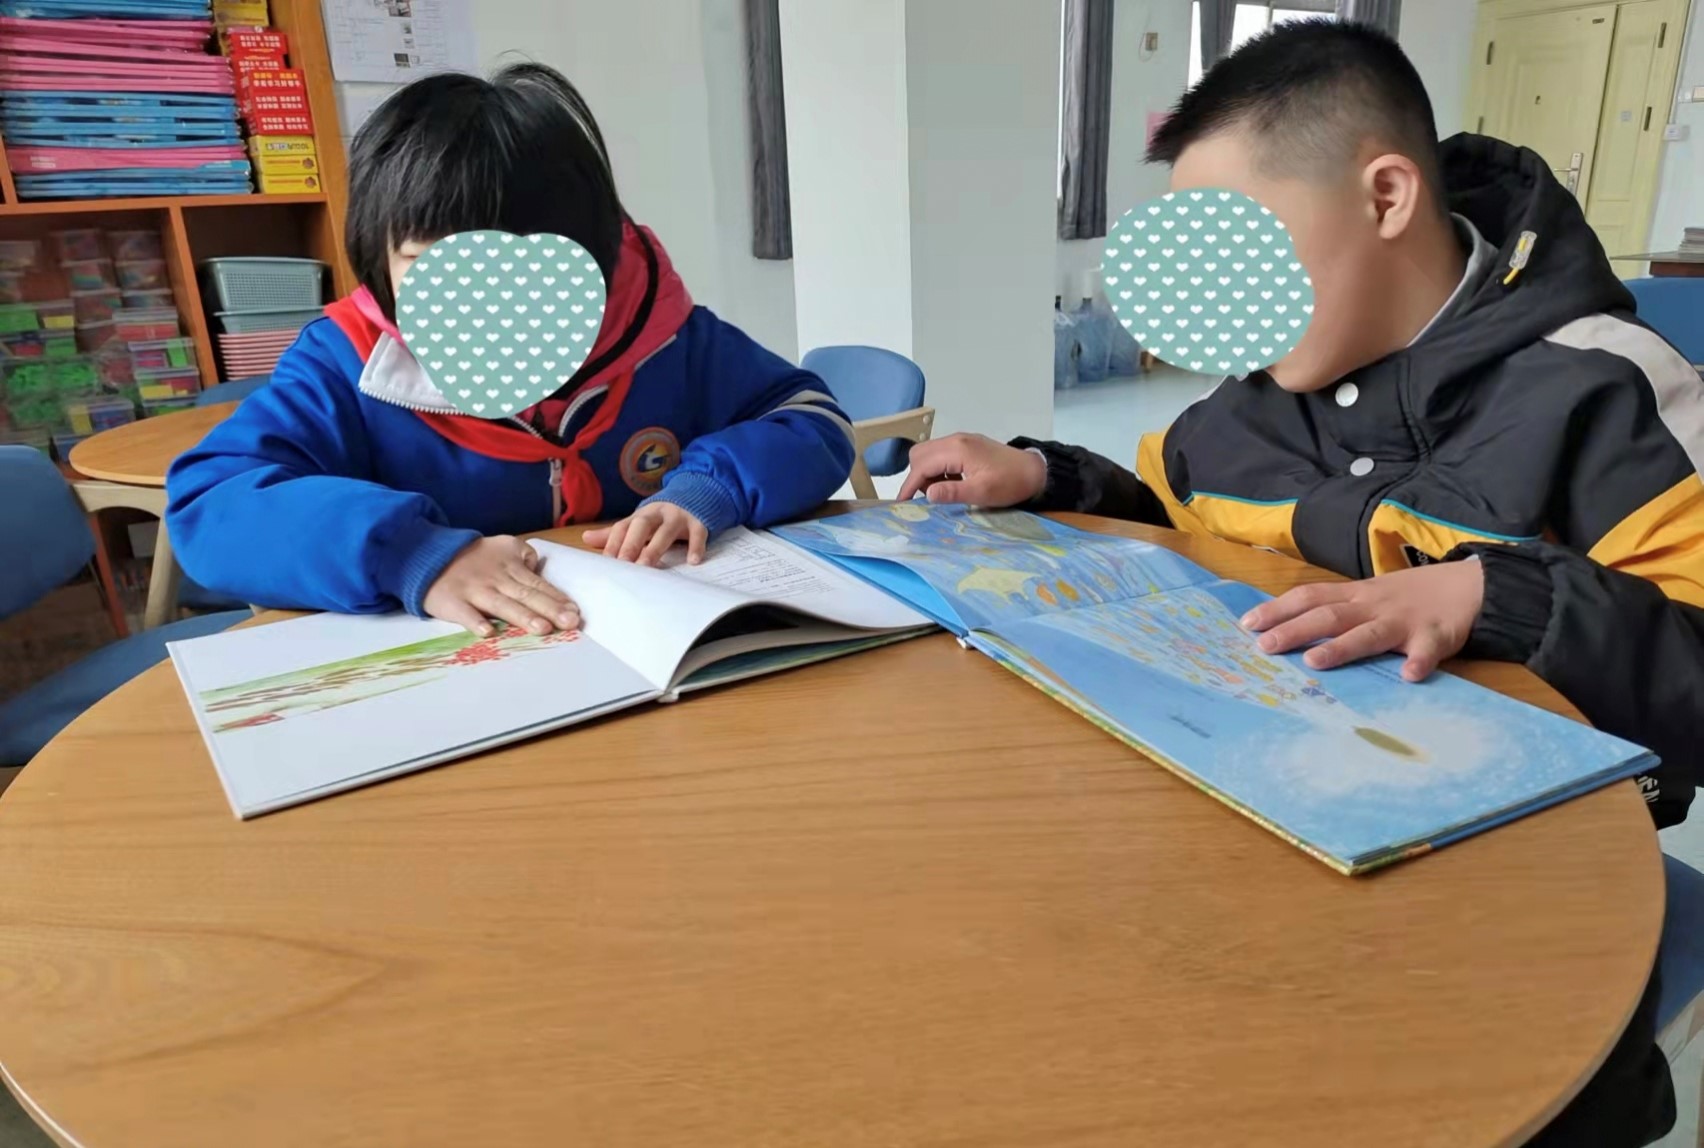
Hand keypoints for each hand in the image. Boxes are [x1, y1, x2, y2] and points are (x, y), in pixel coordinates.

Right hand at [422, 535, 579, 636]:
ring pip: (502, 605)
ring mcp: (474, 591)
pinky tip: (489, 633)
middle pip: (527, 596)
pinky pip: (465, 614)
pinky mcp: (453, 602)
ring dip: (523, 617)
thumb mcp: (503, 545)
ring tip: (543, 629)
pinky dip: (475, 622)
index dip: (557, 598)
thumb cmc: (472, 556)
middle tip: (570, 623)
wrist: (428, 555)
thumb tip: (540, 570)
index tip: (575, 612)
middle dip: (550, 609)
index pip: (539, 584)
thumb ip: (524, 556)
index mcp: (511, 568)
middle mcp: (496, 580)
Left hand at [583, 502, 707, 565]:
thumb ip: (614, 533)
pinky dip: (696, 546)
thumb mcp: (638, 523)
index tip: (607, 562)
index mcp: (640, 516)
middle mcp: (657, 514)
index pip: (623, 527)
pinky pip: (698, 534)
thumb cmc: (659, 518)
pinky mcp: (698, 523)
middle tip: (623, 565)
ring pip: (666, 531)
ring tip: (647, 566)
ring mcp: (678, 517)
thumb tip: (585, 538)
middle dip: (631, 544)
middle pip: (642, 526)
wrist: (693, 496)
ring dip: (656, 548)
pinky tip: (693, 561)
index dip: (613, 543)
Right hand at [897, 433, 1047, 505]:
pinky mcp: (967, 444)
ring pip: (929, 453)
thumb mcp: (982, 492)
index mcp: (957, 450)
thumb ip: (953, 493)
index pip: (922, 465)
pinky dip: (939, 469)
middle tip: (929, 497)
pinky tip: (953, 483)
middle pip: (920, 454)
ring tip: (943, 491)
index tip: (901, 503)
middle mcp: (956, 440)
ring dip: (928, 473)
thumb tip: (927, 495)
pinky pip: (941, 454)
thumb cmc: (1010, 483)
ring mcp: (961, 440)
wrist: (1035, 471)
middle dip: (917, 476)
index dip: (910, 485)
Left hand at [1241, 559, 1484, 681]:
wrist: (1468, 585)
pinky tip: (1409, 675)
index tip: (1246, 624)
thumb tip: (1287, 627)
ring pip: (1368, 633)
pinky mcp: (1436, 636)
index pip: (1309, 597)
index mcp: (1354, 596)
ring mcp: (1403, 620)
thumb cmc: (1408, 595)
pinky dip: (1419, 661)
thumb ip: (1335, 609)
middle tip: (1264, 647)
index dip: (1277, 609)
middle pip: (1328, 616)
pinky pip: (1427, 650)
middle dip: (1294, 630)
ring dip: (1341, 648)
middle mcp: (1373, 605)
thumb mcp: (1368, 596)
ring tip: (1315, 663)